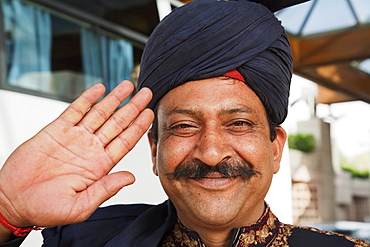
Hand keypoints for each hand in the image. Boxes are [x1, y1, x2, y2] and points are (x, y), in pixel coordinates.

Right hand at [0, 81, 153, 228]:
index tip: (150, 113)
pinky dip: (87, 98)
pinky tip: (100, 89)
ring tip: (128, 86)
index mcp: (100, 166)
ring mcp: (74, 138)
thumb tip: (130, 178)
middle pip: (117, 123)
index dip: (138, 127)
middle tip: (146, 93)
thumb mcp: (80, 206)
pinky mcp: (56, 130)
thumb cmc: (45, 208)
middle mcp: (90, 149)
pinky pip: (75, 110)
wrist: (13, 201)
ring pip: (99, 113)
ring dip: (114, 99)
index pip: (125, 142)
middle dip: (133, 107)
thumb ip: (106, 189)